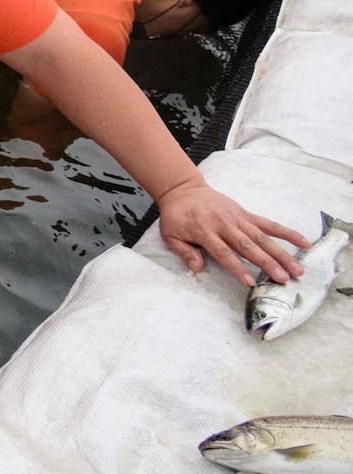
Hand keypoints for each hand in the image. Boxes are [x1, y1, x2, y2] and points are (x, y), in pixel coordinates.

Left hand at [155, 179, 308, 285]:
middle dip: (267, 263)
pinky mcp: (246, 213)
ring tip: (297, 268)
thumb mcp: (170, 235)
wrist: (183, 190)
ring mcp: (238, 217)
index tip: (250, 282)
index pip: (223, 252)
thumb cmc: (176, 216)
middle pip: (248, 246)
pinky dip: (286, 233)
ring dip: (281, 253)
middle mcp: (224, 224)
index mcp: (204, 231)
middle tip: (283, 279)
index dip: (237, 267)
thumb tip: (198, 269)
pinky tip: (304, 242)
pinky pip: (268, 223)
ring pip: (262, 237)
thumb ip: (185, 252)